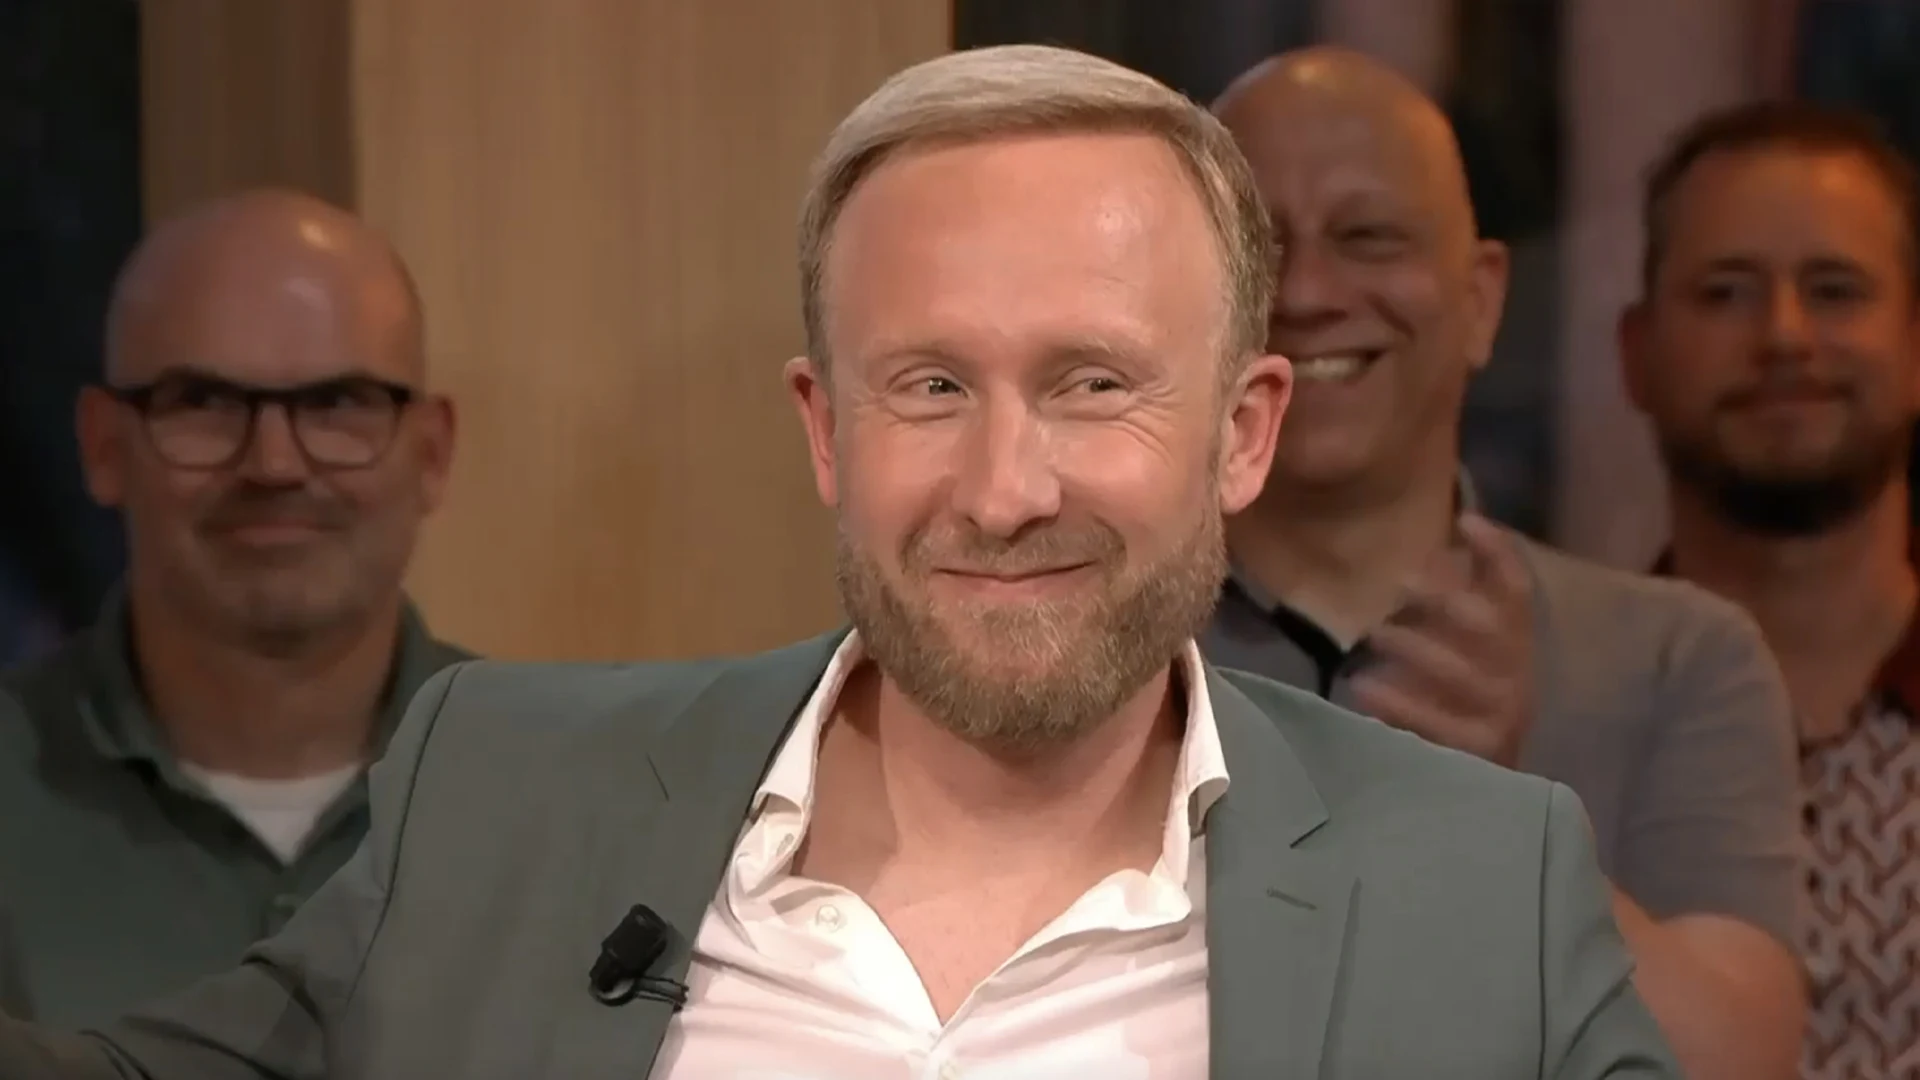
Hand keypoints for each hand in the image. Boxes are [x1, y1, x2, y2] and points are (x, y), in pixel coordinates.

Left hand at [1347, 513, 1535, 767]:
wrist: (1487, 796)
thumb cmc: (1465, 710)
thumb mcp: (1463, 653)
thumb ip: (1459, 603)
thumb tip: (1442, 545)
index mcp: (1518, 648)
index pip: (1519, 591)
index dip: (1499, 553)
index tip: (1464, 521)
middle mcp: (1518, 678)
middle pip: (1492, 629)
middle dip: (1446, 601)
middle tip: (1397, 584)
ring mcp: (1502, 718)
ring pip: (1465, 675)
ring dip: (1417, 649)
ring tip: (1374, 634)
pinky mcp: (1478, 755)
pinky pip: (1439, 725)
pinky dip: (1400, 704)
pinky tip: (1363, 687)